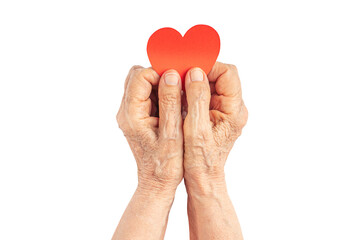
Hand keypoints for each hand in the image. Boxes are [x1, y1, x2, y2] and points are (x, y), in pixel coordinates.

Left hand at [116, 66, 182, 195]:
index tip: (178, 81)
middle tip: (178, 88)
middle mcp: (127, 112)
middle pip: (137, 77)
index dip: (160, 74)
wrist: (157, 183)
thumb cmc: (165, 164)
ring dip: (161, 86)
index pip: (140, 76)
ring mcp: (131, 114)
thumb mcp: (172, 133)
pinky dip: (161, 95)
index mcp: (132, 114)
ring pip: (142, 85)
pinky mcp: (138, 117)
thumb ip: (170, 102)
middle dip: (159, 77)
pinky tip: (175, 107)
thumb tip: (170, 75)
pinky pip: (147, 96)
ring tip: (178, 99)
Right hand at [183, 62, 247, 191]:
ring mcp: (223, 112)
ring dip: (192, 83)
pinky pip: (203, 95)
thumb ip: (197, 99)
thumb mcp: (196, 130)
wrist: (202, 180)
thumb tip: (195, 72)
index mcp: (234, 111)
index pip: (227, 73)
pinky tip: (177, 97)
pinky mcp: (214, 115)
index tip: (187, 69)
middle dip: (198, 73)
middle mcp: (232, 109)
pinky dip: (190, 92)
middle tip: (178, 75)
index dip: (208, 66)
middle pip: (219, 77)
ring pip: (210, 84)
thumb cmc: (200, 161)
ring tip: (175, 86)